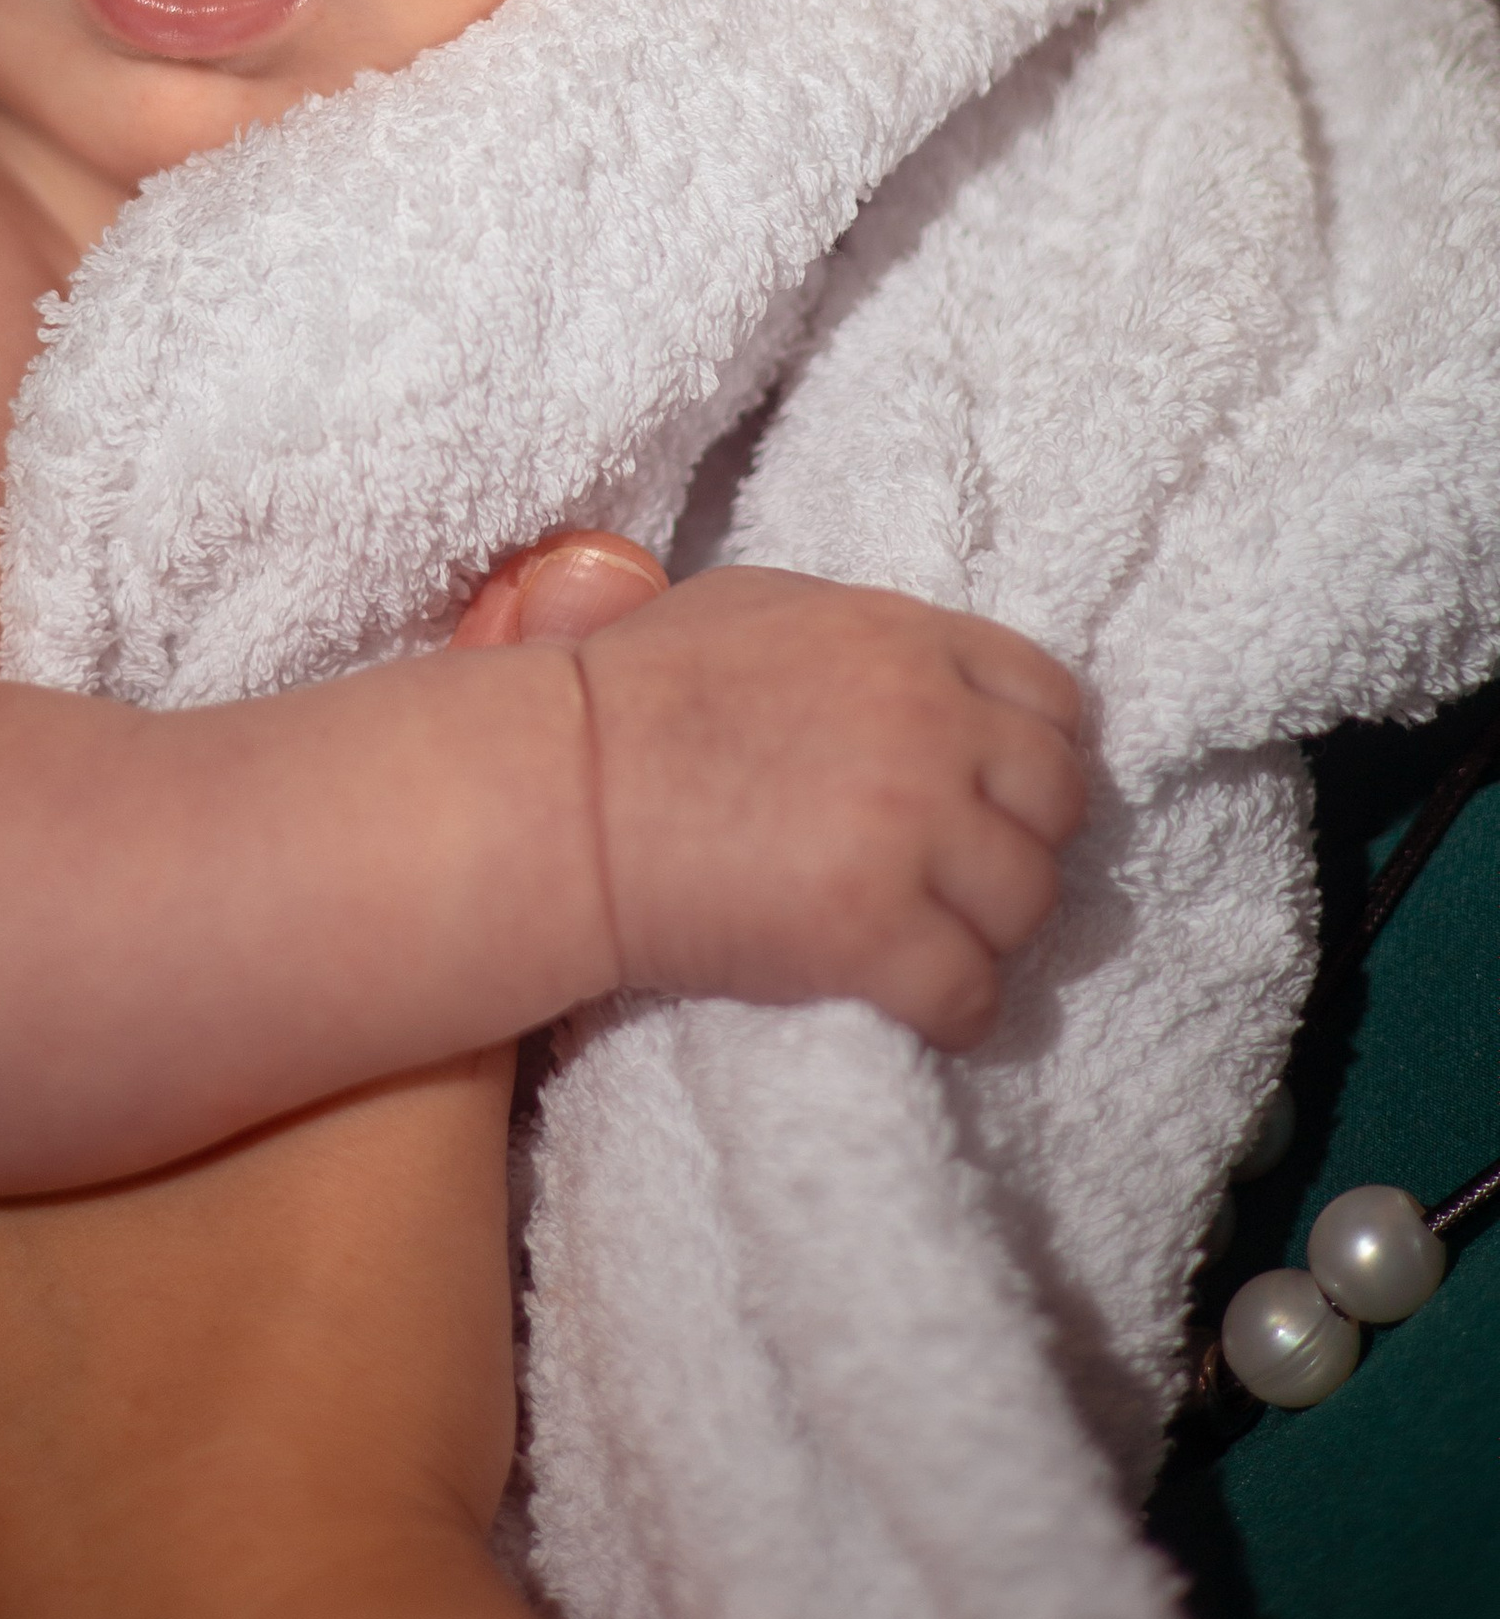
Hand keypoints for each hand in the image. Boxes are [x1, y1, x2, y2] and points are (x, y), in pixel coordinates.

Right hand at [560, 564, 1085, 1049]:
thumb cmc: (634, 694)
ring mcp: (908, 831)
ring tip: (931, 940)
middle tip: (966, 875)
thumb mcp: (759, 608)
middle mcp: (928, 726)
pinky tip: (915, 1004)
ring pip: (1028, 903)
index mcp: (904, 639)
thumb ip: (862, 636)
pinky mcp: (874, 933)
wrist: (560, 792)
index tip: (999, 790)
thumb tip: (916, 671)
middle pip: (1057, 802)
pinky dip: (954, 1010)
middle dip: (1019, 841)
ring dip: (987, 930)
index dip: (1033, 751)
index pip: (1052, 698)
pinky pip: (973, 993)